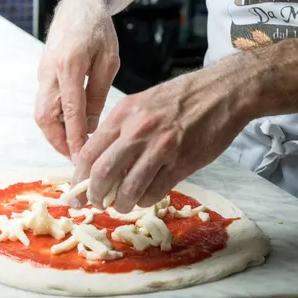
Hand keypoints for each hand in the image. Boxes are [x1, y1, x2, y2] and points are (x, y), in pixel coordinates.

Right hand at [34, 0, 119, 159]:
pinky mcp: (42, 73)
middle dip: (58, 142)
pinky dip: (55, 121)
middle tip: (76, 159)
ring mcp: (42, 73)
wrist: (79, 3)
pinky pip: (45, 103)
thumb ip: (98, 95)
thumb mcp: (108, 62)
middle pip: (44, 118)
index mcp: (69, 66)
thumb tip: (91, 128)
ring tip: (75, 148)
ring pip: (41, 113)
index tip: (83, 158)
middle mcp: (50, 72)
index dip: (75, 139)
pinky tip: (71, 129)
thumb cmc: (99, 30)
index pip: (69, 113)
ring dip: (55, 134)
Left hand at [72, 58, 252, 212]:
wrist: (221, 92)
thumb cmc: (180, 99)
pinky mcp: (182, 163)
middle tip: (97, 203)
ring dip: (122, 204)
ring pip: (128, 189)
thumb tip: (100, 162)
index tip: (76, 192)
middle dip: (95, 195)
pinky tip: (146, 196)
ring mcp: (161, 148)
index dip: (78, 178)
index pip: (88, 152)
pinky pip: (154, 192)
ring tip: (123, 204)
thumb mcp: (142, 104)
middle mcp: (138, 131)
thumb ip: (120, 130)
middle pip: (103, 173)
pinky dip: (145, 200)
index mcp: (124, 114)